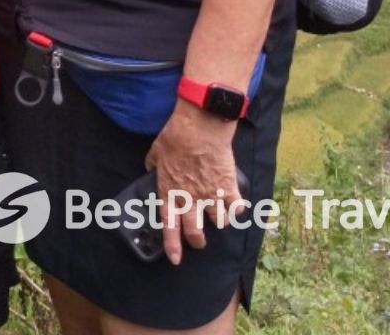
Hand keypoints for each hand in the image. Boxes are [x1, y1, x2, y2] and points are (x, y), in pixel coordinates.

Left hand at [146, 104, 242, 264]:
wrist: (200, 129)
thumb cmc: (175, 138)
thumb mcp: (155, 153)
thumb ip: (153, 166)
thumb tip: (152, 169)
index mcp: (170, 193)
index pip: (169, 226)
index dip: (172, 245)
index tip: (176, 259)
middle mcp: (190, 200)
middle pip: (196, 232)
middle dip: (198, 241)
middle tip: (199, 241)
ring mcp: (211, 196)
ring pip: (219, 222)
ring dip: (219, 221)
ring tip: (218, 216)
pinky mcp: (229, 188)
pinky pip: (237, 207)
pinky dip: (237, 208)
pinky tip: (236, 204)